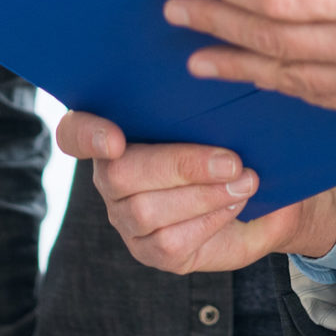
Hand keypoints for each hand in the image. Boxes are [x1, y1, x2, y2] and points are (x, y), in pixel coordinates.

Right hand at [58, 112, 335, 274]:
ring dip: (204, 195)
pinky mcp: (149, 250)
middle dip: (182, 166)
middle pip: (120, 173)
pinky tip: (235, 205)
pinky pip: (168, 240)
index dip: (87, 134)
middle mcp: (110, 177)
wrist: (262, 200)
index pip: (74, 133)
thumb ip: (217, 108)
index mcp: (116, 133)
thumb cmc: (236, 149)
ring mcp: (126, 217)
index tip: (116, 140)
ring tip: (245, 183)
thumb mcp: (228, 122)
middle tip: (233, 162)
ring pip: (146, 210)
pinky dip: (209, 220)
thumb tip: (227, 85)